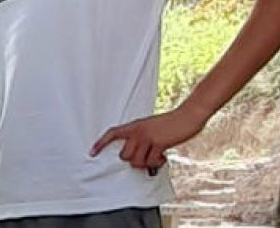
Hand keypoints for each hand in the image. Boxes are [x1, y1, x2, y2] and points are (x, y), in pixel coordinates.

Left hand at [91, 104, 208, 173]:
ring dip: (146, 164)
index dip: (101, 143)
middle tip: (146, 159)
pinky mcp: (159, 142)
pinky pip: (151, 161)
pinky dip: (157, 163)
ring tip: (156, 158)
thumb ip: (142, 138)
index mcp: (134, 125)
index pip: (112, 133)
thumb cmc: (171, 123)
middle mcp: (137, 130)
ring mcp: (147, 136)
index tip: (92, 152)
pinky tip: (163, 157)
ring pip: (136, 161)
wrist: (188, 115)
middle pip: (124, 155)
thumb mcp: (151, 127)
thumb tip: (137, 156)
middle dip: (133, 161)